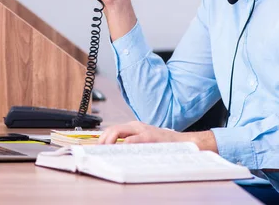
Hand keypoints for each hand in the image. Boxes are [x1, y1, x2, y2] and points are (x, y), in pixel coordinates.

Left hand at [98, 121, 218, 151]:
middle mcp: (136, 126)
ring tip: (104, 150)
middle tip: (97, 150)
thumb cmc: (163, 144)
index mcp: (134, 127)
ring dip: (108, 141)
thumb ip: (132, 144)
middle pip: (112, 129)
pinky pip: (132, 139)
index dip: (102, 138)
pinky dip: (123, 145)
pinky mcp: (149, 136)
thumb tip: (116, 153)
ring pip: (118, 131)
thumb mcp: (145, 142)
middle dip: (102, 139)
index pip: (113, 129)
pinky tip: (119, 150)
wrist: (182, 143)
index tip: (96, 148)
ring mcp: (142, 130)